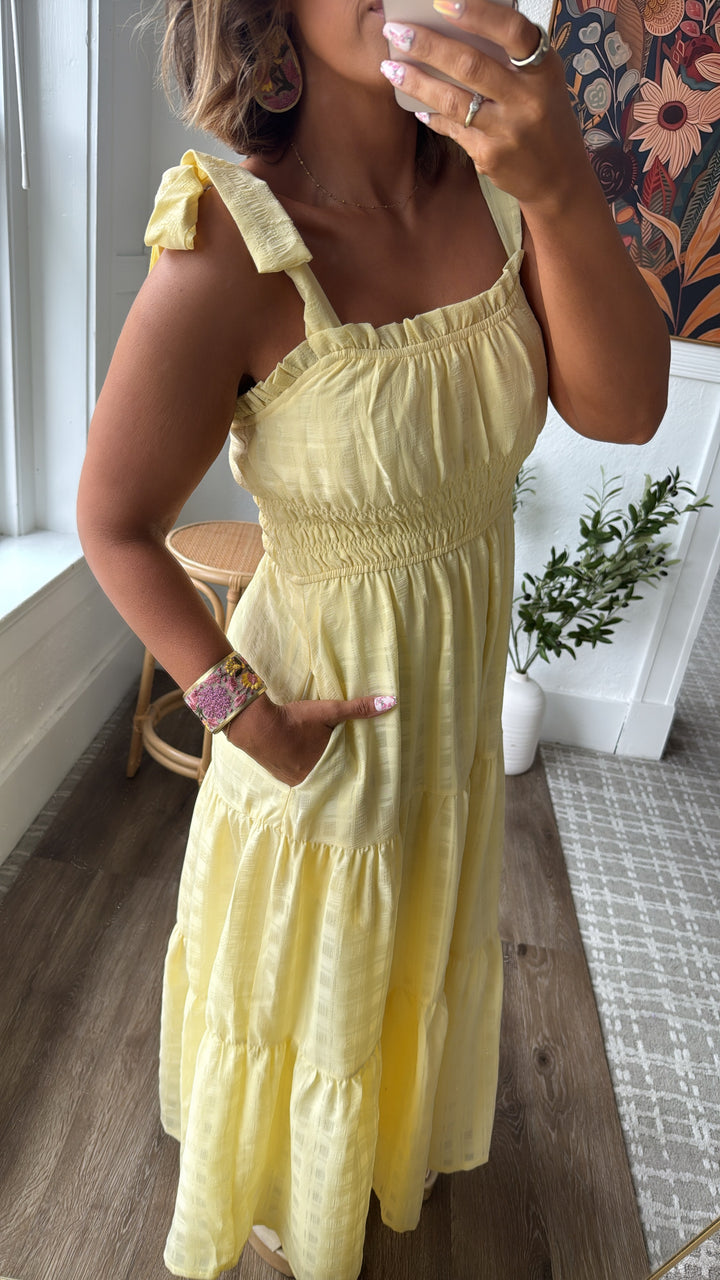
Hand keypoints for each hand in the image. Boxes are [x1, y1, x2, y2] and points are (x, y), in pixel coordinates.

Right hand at [225, 691, 396, 785]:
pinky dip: (299, 768)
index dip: (349, 763)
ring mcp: (291, 781)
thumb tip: (391, 702)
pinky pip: (294, 775)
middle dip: (333, 767)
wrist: (256, 725)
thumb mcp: (329, 711)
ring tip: (319, 759)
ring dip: (315, 769)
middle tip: (339, 759)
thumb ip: (359, 708)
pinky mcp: (277, 776)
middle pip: (327, 774)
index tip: (356, 761)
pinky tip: (299, 760)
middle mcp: (310, 780)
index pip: (344, 769)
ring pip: (311, 776)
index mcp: (326, 769)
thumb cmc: (296, 720)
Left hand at [382, 0, 589, 211]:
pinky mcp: (491, 157)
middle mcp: (528, 99)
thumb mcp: (541, 81)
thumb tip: (455, 29)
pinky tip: (416, 107)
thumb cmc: (544, 117)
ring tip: (390, 69)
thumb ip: (509, 58)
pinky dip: (432, 116)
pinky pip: (453, 129)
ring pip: (454, 101)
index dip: (477, 14)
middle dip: (427, 45)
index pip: (511, 31)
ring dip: (416, 82)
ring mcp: (508, 131)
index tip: (442, 3)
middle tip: (395, 32)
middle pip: (470, 65)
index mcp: (543, 69)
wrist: (559, 176)